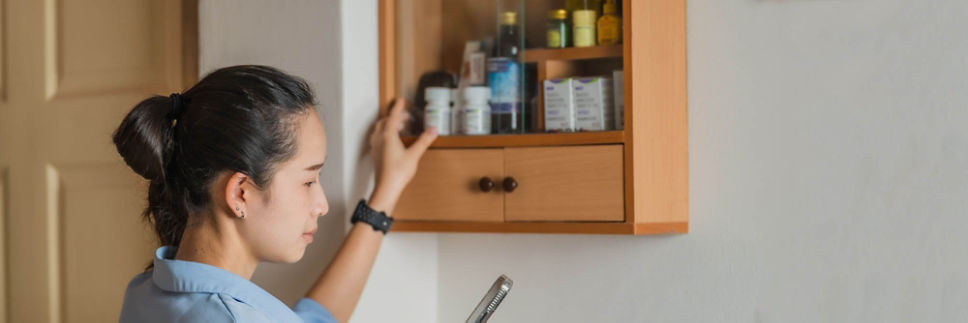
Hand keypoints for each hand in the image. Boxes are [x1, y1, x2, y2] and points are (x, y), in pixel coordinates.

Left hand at [367, 98, 437, 212]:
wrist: (386, 188)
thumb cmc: (398, 172)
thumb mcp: (414, 155)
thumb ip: (424, 141)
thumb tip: (433, 130)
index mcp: (388, 136)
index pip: (393, 117)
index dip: (398, 108)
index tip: (401, 100)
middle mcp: (379, 140)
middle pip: (385, 122)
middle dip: (395, 117)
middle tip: (406, 117)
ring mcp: (375, 148)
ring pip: (379, 130)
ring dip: (388, 125)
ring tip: (399, 128)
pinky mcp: (375, 155)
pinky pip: (377, 139)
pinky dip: (384, 134)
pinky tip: (391, 141)